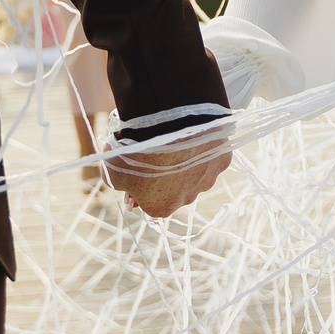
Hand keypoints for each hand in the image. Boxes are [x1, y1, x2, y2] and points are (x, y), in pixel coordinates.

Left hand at [110, 123, 231, 218]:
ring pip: (195, 172)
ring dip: (186, 160)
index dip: (142, 183)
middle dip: (165, 173)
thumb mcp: (113, 169)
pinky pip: (211, 155)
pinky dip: (203, 146)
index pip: (149, 200)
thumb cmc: (138, 150)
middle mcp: (186, 200)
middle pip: (174, 188)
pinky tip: (192, 133)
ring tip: (174, 139)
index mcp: (160, 208)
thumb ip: (116, 180)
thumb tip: (122, 181)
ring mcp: (206, 181)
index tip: (137, 165)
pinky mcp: (221, 160)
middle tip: (155, 150)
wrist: (168, 125)